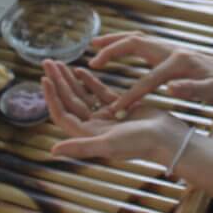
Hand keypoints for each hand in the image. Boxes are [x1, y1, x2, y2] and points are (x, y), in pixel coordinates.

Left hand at [42, 59, 188, 162]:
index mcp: (88, 135)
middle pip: (69, 101)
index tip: (44, 78)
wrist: (167, 138)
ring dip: (70, 80)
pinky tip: (80, 70)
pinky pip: (98, 93)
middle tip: (47, 61)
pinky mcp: (119, 108)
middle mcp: (93, 127)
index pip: (62, 113)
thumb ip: (80, 147)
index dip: (51, 97)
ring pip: (82, 96)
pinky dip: (89, 81)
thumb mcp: (108, 144)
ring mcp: (105, 118)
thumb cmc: (139, 143)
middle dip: (58, 81)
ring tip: (59, 63)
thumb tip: (52, 151)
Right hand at [87, 32, 212, 115]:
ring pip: (135, 38)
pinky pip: (139, 41)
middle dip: (112, 51)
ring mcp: (167, 46)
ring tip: (93, 46)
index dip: (130, 94)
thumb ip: (193, 90)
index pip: (148, 80)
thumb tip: (172, 90)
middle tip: (91, 62)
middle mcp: (170, 50)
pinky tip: (113, 47)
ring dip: (114, 41)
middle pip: (135, 44)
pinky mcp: (166, 49)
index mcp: (178, 63)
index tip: (115, 108)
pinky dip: (123, 42)